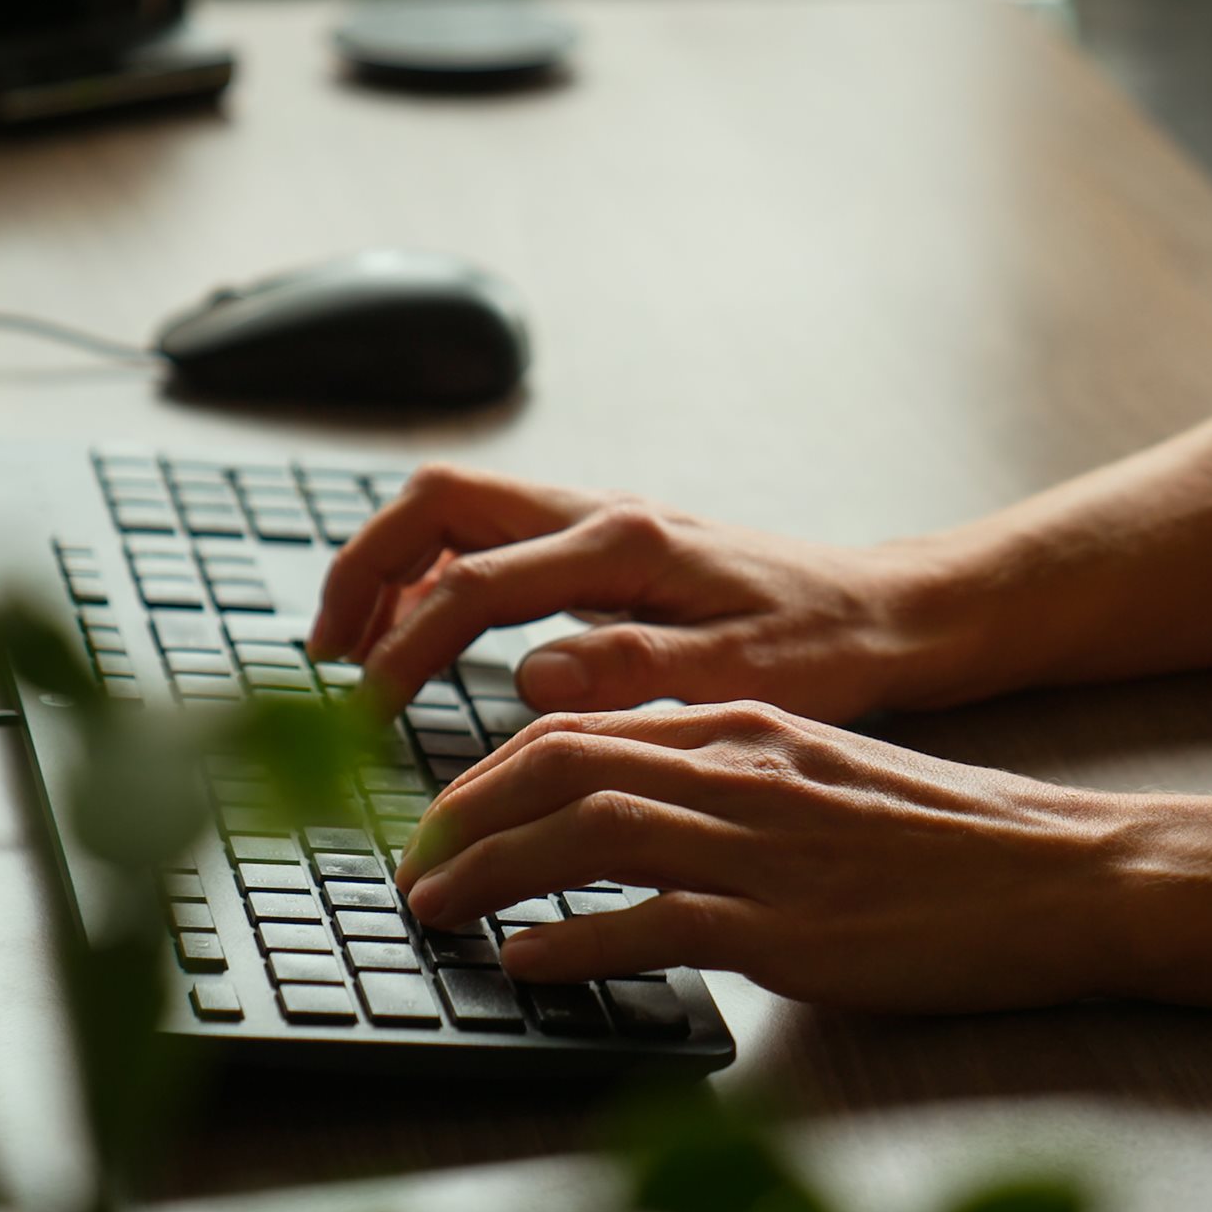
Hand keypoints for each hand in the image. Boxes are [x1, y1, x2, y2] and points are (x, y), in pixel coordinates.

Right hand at [308, 464, 961, 721]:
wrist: (885, 611)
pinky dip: (438, 576)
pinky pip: (492, 537)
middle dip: (363, 569)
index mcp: (625, 546)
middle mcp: (602, 514)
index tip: (366, 709)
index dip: (405, 647)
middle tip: (326, 653)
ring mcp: (599, 519)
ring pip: (457, 512)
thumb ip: (635, 671)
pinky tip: (428, 635)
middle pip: (437, 502)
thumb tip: (532, 675)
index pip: (474, 585)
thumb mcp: (743, 676)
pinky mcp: (605, 542)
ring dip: (392, 568)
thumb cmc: (826, 647)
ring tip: (354, 647)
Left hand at [393, 701, 1146, 1012]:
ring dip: (488, 873)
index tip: (444, 816)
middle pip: (559, 767)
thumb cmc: (952, 840)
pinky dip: (572, 941)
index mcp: (748, 728)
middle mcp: (742, 770)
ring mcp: (763, 847)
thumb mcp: (825, 777)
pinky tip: (529, 963)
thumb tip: (638, 822)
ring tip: (436, 912)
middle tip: (411, 866)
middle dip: (461, 816)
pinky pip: (651, 923)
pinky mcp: (789, 928)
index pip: (581, 729)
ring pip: (586, 834)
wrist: (1066, 873)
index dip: (489, 773)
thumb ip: (733, 785)